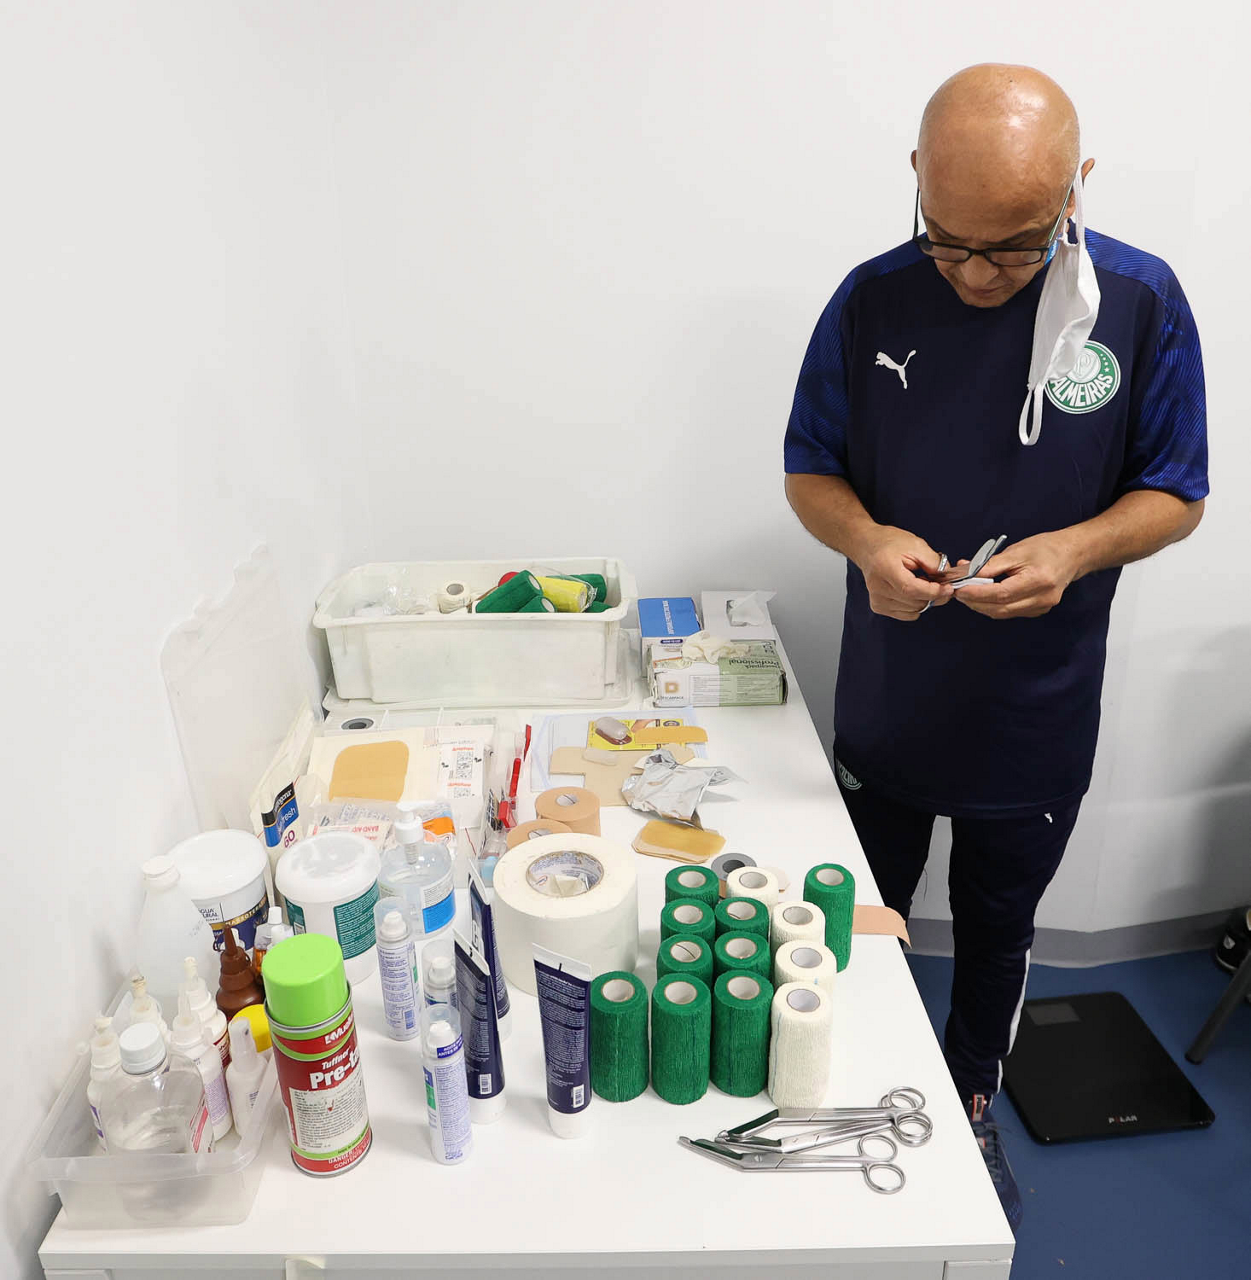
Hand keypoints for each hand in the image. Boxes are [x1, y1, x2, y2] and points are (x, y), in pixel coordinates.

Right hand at [853, 525, 952, 621]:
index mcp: (884, 567)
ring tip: (923, 583)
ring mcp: (877, 599)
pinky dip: (916, 605)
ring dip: (925, 599)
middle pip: (914, 602)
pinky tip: (914, 591)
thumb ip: (933, 562)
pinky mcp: (878, 606)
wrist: (868, 546)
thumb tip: (948, 578)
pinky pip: (907, 614)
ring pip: (914, 610)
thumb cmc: (889, 543)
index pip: (911, 589)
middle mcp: (877, 586)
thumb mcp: (916, 545)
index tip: (948, 588)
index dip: (933, 591)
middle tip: (941, 583)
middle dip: (934, 595)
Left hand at [954, 531, 1079, 618]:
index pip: (1001, 593)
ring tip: (967, 593)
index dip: (977, 593)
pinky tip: (983, 596)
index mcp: (1039, 580)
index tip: (959, 589)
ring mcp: (1042, 607)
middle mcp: (1042, 598)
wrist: (1072, 555)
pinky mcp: (1038, 611)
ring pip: (1003, 613)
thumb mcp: (1017, 551)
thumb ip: (990, 564)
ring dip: (982, 605)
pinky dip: (993, 606)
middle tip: (957, 591)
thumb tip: (966, 572)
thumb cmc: (1046, 548)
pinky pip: (1010, 612)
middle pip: (1000, 608)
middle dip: (975, 601)